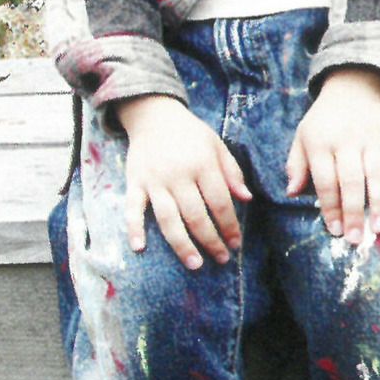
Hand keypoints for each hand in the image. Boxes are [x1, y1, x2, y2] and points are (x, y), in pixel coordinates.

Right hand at [117, 95, 252, 269]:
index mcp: (203, 164)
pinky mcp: (134, 183)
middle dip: (211, 241)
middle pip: (196, 215)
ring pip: (168, 219)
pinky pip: (132, 208)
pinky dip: (133, 228)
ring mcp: (154, 181)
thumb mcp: (217, 145)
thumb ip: (232, 172)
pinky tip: (139, 248)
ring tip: (195, 264)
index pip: (220, 202)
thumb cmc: (191, 133)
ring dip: (182, 244)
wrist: (154, 115)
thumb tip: (246, 199)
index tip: (236, 243)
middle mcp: (179, 174)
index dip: (230, 226)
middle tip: (221, 259)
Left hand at [286, 69, 379, 245]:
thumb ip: (296, 165)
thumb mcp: (302, 136)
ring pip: (377, 173)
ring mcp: (372, 138)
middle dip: (354, 212)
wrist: (352, 86)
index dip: (330, 207)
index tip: (335, 230)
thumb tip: (292, 193)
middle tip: (356, 238)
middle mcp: (347, 141)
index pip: (326, 180)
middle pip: (351, 180)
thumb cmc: (324, 119)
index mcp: (321, 142)